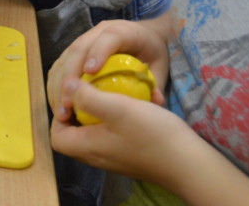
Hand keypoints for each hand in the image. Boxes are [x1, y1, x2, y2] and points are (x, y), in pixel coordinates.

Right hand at [47, 18, 168, 122]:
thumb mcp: (159, 67)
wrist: (144, 37)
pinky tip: (58, 104)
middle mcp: (99, 32)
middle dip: (71, 75)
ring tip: (61, 110)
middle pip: (79, 48)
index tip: (89, 72)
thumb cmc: (152, 53)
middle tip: (69, 103)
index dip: (98, 52)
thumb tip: (155, 101)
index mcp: (124, 31)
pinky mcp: (74, 51)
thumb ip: (156, 83)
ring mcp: (84, 40)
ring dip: (59, 84)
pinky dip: (56, 84)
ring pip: (65, 57)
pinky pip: (60, 65)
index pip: (110, 37)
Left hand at [51, 79, 198, 184]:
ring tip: (110, 94)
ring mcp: (115, 158)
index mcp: (87, 148)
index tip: (72, 95)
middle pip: (74, 134)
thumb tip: (64, 84)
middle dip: (77, 111)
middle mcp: (98, 157)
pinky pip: (112, 136)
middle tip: (89, 90)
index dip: (59, 115)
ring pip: (94, 133)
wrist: (192, 164)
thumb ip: (87, 97)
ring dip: (98, 113)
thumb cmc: (153, 135)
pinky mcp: (130, 156)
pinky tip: (130, 105)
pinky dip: (114, 120)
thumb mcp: (118, 109)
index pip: (57, 136)